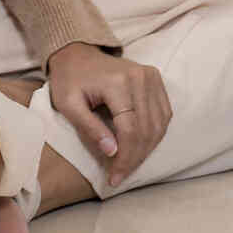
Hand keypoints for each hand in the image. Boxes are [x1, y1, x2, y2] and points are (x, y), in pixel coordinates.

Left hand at [46, 41, 173, 188]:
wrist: (79, 53)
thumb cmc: (70, 80)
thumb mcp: (68, 105)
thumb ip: (89, 128)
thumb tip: (112, 153)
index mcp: (118, 83)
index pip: (130, 129)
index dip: (124, 158)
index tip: (113, 178)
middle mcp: (141, 77)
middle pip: (147, 129)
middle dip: (135, 158)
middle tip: (120, 176)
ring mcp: (152, 76)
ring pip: (159, 124)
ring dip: (147, 150)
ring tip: (128, 165)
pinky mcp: (156, 79)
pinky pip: (164, 113)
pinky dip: (155, 134)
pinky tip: (140, 147)